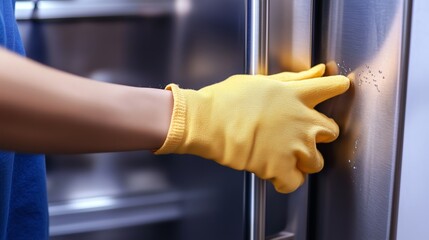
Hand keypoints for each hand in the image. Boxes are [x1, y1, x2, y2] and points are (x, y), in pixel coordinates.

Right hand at [155, 64, 349, 192]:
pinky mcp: (281, 167)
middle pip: (332, 131)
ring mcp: (294, 146)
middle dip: (319, 135)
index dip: (337, 88)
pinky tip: (275, 172)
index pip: (332, 87)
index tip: (338, 89)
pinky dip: (286, 181)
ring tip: (284, 156)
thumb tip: (317, 70)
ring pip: (317, 162)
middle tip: (298, 135)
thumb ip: (294, 78)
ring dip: (304, 161)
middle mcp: (302, 120)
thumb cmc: (227, 100)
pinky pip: (295, 182)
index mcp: (297, 95)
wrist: (206, 121)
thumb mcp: (262, 82)